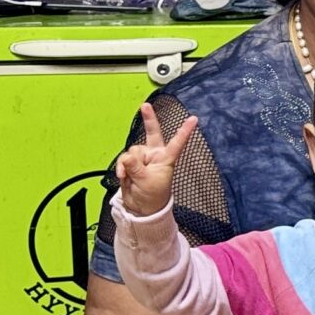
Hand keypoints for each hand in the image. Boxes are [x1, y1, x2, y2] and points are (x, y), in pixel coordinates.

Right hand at [112, 103, 196, 217]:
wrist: (140, 208)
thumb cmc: (152, 197)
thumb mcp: (146, 182)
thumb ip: (136, 167)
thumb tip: (127, 157)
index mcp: (166, 159)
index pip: (177, 143)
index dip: (184, 131)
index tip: (194, 119)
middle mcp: (155, 155)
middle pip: (152, 134)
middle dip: (149, 119)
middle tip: (145, 106)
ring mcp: (142, 158)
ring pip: (132, 151)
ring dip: (128, 163)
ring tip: (130, 176)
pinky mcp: (131, 164)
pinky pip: (123, 159)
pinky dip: (121, 167)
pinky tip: (123, 175)